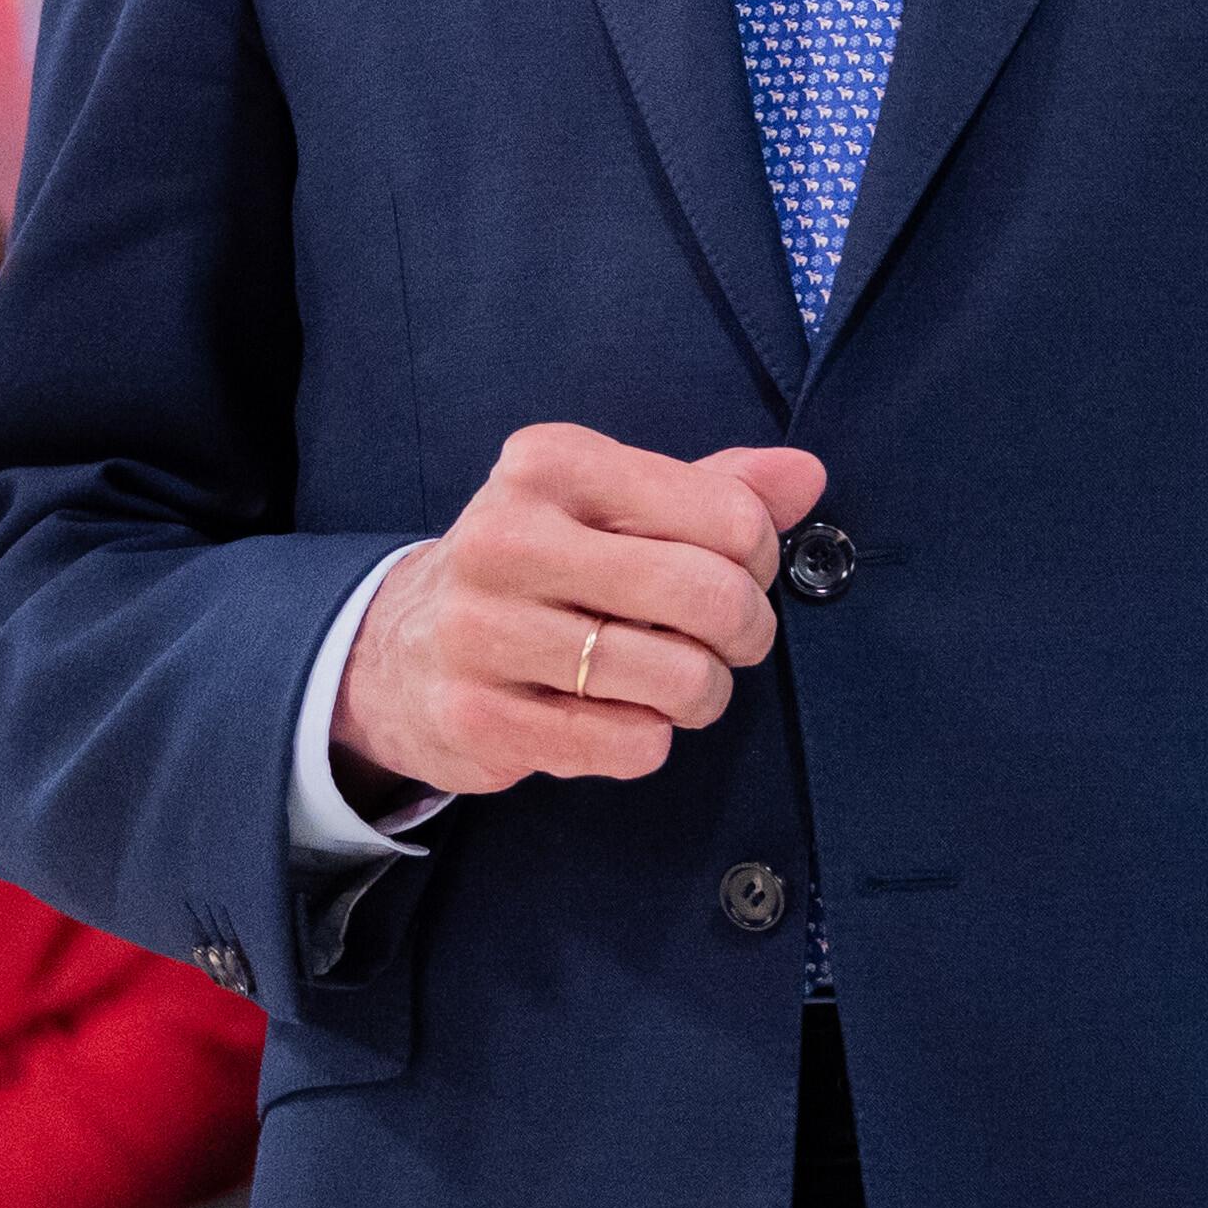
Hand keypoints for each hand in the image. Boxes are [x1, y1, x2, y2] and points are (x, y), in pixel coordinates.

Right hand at [324, 428, 829, 804]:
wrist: (402, 652)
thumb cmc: (539, 572)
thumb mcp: (614, 507)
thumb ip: (715, 488)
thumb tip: (805, 476)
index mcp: (550, 463)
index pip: (727, 515)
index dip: (759, 557)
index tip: (736, 571)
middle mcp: (506, 536)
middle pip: (709, 595)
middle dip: (746, 632)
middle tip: (728, 642)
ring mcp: (482, 629)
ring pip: (678, 679)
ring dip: (702, 694)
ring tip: (674, 683)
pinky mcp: (477, 716)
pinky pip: (630, 744)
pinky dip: (649, 739)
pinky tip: (617, 717)